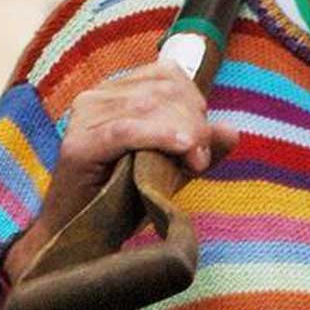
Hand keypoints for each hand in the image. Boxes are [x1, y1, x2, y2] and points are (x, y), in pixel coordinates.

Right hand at [18, 61, 240, 270]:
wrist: (85, 233)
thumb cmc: (126, 197)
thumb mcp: (174, 167)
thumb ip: (202, 146)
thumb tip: (231, 130)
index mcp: (117, 92)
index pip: (167, 75)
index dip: (194, 102)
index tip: (202, 143)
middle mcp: (96, 97)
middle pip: (163, 90)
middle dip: (193, 123)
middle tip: (199, 161)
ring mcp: (83, 118)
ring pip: (149, 107)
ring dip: (183, 135)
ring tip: (191, 166)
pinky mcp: (78, 145)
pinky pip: (127, 130)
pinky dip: (159, 136)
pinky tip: (182, 149)